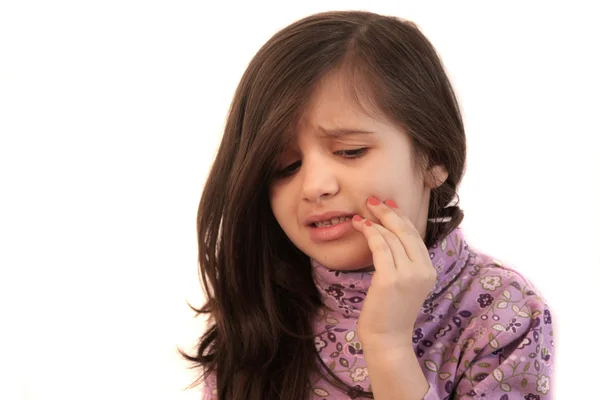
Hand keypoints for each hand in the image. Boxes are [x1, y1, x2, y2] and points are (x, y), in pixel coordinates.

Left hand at [351, 196, 435, 351]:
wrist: (387, 339)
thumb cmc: (390, 311)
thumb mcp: (405, 283)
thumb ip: (404, 261)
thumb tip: (390, 233)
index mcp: (429, 270)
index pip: (415, 235)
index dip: (400, 216)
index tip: (388, 204)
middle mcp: (423, 270)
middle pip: (406, 231)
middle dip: (388, 212)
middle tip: (372, 201)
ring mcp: (408, 275)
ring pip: (391, 237)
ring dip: (374, 222)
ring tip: (361, 215)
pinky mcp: (390, 279)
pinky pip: (380, 247)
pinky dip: (369, 233)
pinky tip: (360, 226)